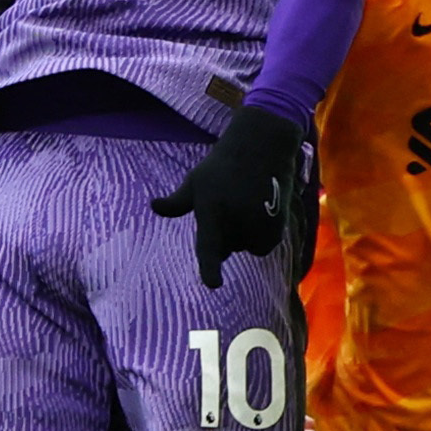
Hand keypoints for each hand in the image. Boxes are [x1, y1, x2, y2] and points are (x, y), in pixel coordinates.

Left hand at [150, 105, 300, 288]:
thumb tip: (154, 206)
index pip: (210, 246)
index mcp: (212, 211)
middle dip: (224, 235)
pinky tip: (260, 210)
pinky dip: (261, 236)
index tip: (213, 284)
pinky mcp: (277, 227)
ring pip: (245, 248)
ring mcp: (258, 224)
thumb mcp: (195, 181)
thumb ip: (177, 202)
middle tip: (228, 204)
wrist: (262, 146)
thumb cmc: (222, 165)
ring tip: (245, 203)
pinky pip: (262, 247)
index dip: (210, 268)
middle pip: (225, 249)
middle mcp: (236, 220)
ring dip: (243, 235)